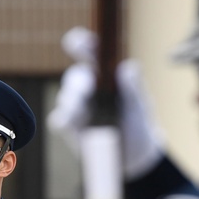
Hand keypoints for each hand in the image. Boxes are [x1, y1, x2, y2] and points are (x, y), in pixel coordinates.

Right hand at [47, 27, 163, 179]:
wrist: (133, 157)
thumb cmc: (138, 124)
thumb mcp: (140, 106)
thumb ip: (134, 87)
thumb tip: (128, 67)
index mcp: (105, 75)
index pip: (91, 53)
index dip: (82, 44)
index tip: (78, 41)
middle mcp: (88, 88)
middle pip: (74, 76)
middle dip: (78, 81)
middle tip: (87, 89)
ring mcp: (77, 108)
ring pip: (65, 97)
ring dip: (72, 102)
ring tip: (83, 111)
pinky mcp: (70, 127)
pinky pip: (58, 119)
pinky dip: (62, 119)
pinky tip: (67, 122)